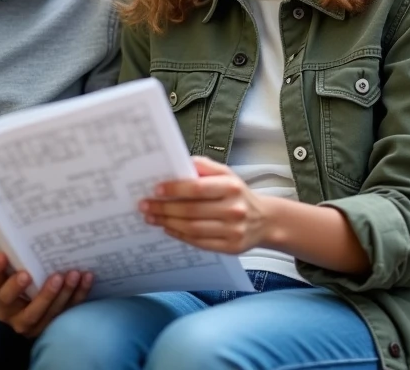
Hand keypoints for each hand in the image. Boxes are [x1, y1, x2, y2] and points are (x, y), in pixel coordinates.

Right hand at [0, 251, 92, 337]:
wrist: (30, 308)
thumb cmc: (22, 282)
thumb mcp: (13, 273)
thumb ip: (16, 261)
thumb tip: (26, 233)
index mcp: (1, 296)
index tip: (3, 254)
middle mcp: (13, 315)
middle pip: (27, 309)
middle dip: (42, 294)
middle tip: (55, 276)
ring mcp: (33, 324)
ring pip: (49, 312)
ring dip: (63, 294)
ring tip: (73, 275)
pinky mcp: (51, 325)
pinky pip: (67, 311)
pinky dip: (78, 294)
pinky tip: (86, 278)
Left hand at [140, 156, 273, 253]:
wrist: (264, 219)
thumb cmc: (237, 193)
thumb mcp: (226, 173)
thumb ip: (204, 166)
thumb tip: (179, 162)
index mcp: (231, 187)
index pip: (197, 188)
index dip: (175, 189)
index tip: (156, 189)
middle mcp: (234, 209)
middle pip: (191, 211)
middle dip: (164, 208)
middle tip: (145, 205)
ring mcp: (233, 230)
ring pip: (193, 228)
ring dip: (167, 222)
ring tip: (151, 217)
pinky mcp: (231, 247)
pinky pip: (200, 243)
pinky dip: (180, 236)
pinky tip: (168, 228)